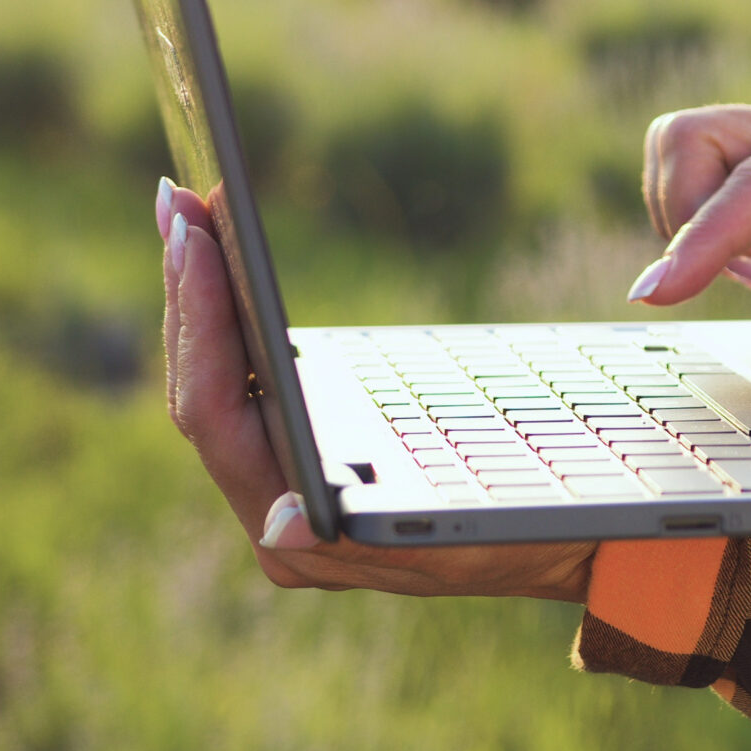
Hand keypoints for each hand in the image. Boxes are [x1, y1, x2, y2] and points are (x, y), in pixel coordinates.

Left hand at [155, 178, 595, 600]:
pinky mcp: (301, 462)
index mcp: (306, 537)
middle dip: (188, 293)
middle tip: (179, 199)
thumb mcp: (480, 527)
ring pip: (213, 387)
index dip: (200, 326)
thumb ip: (392, 533)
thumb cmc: (538, 531)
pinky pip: (242, 385)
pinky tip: (224, 262)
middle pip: (201, 397)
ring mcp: (284, 493)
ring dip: (200, 297)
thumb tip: (279, 530)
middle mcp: (278, 522)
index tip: (198, 240)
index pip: (218, 419)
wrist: (570, 550)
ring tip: (189, 211)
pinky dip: (230, 317)